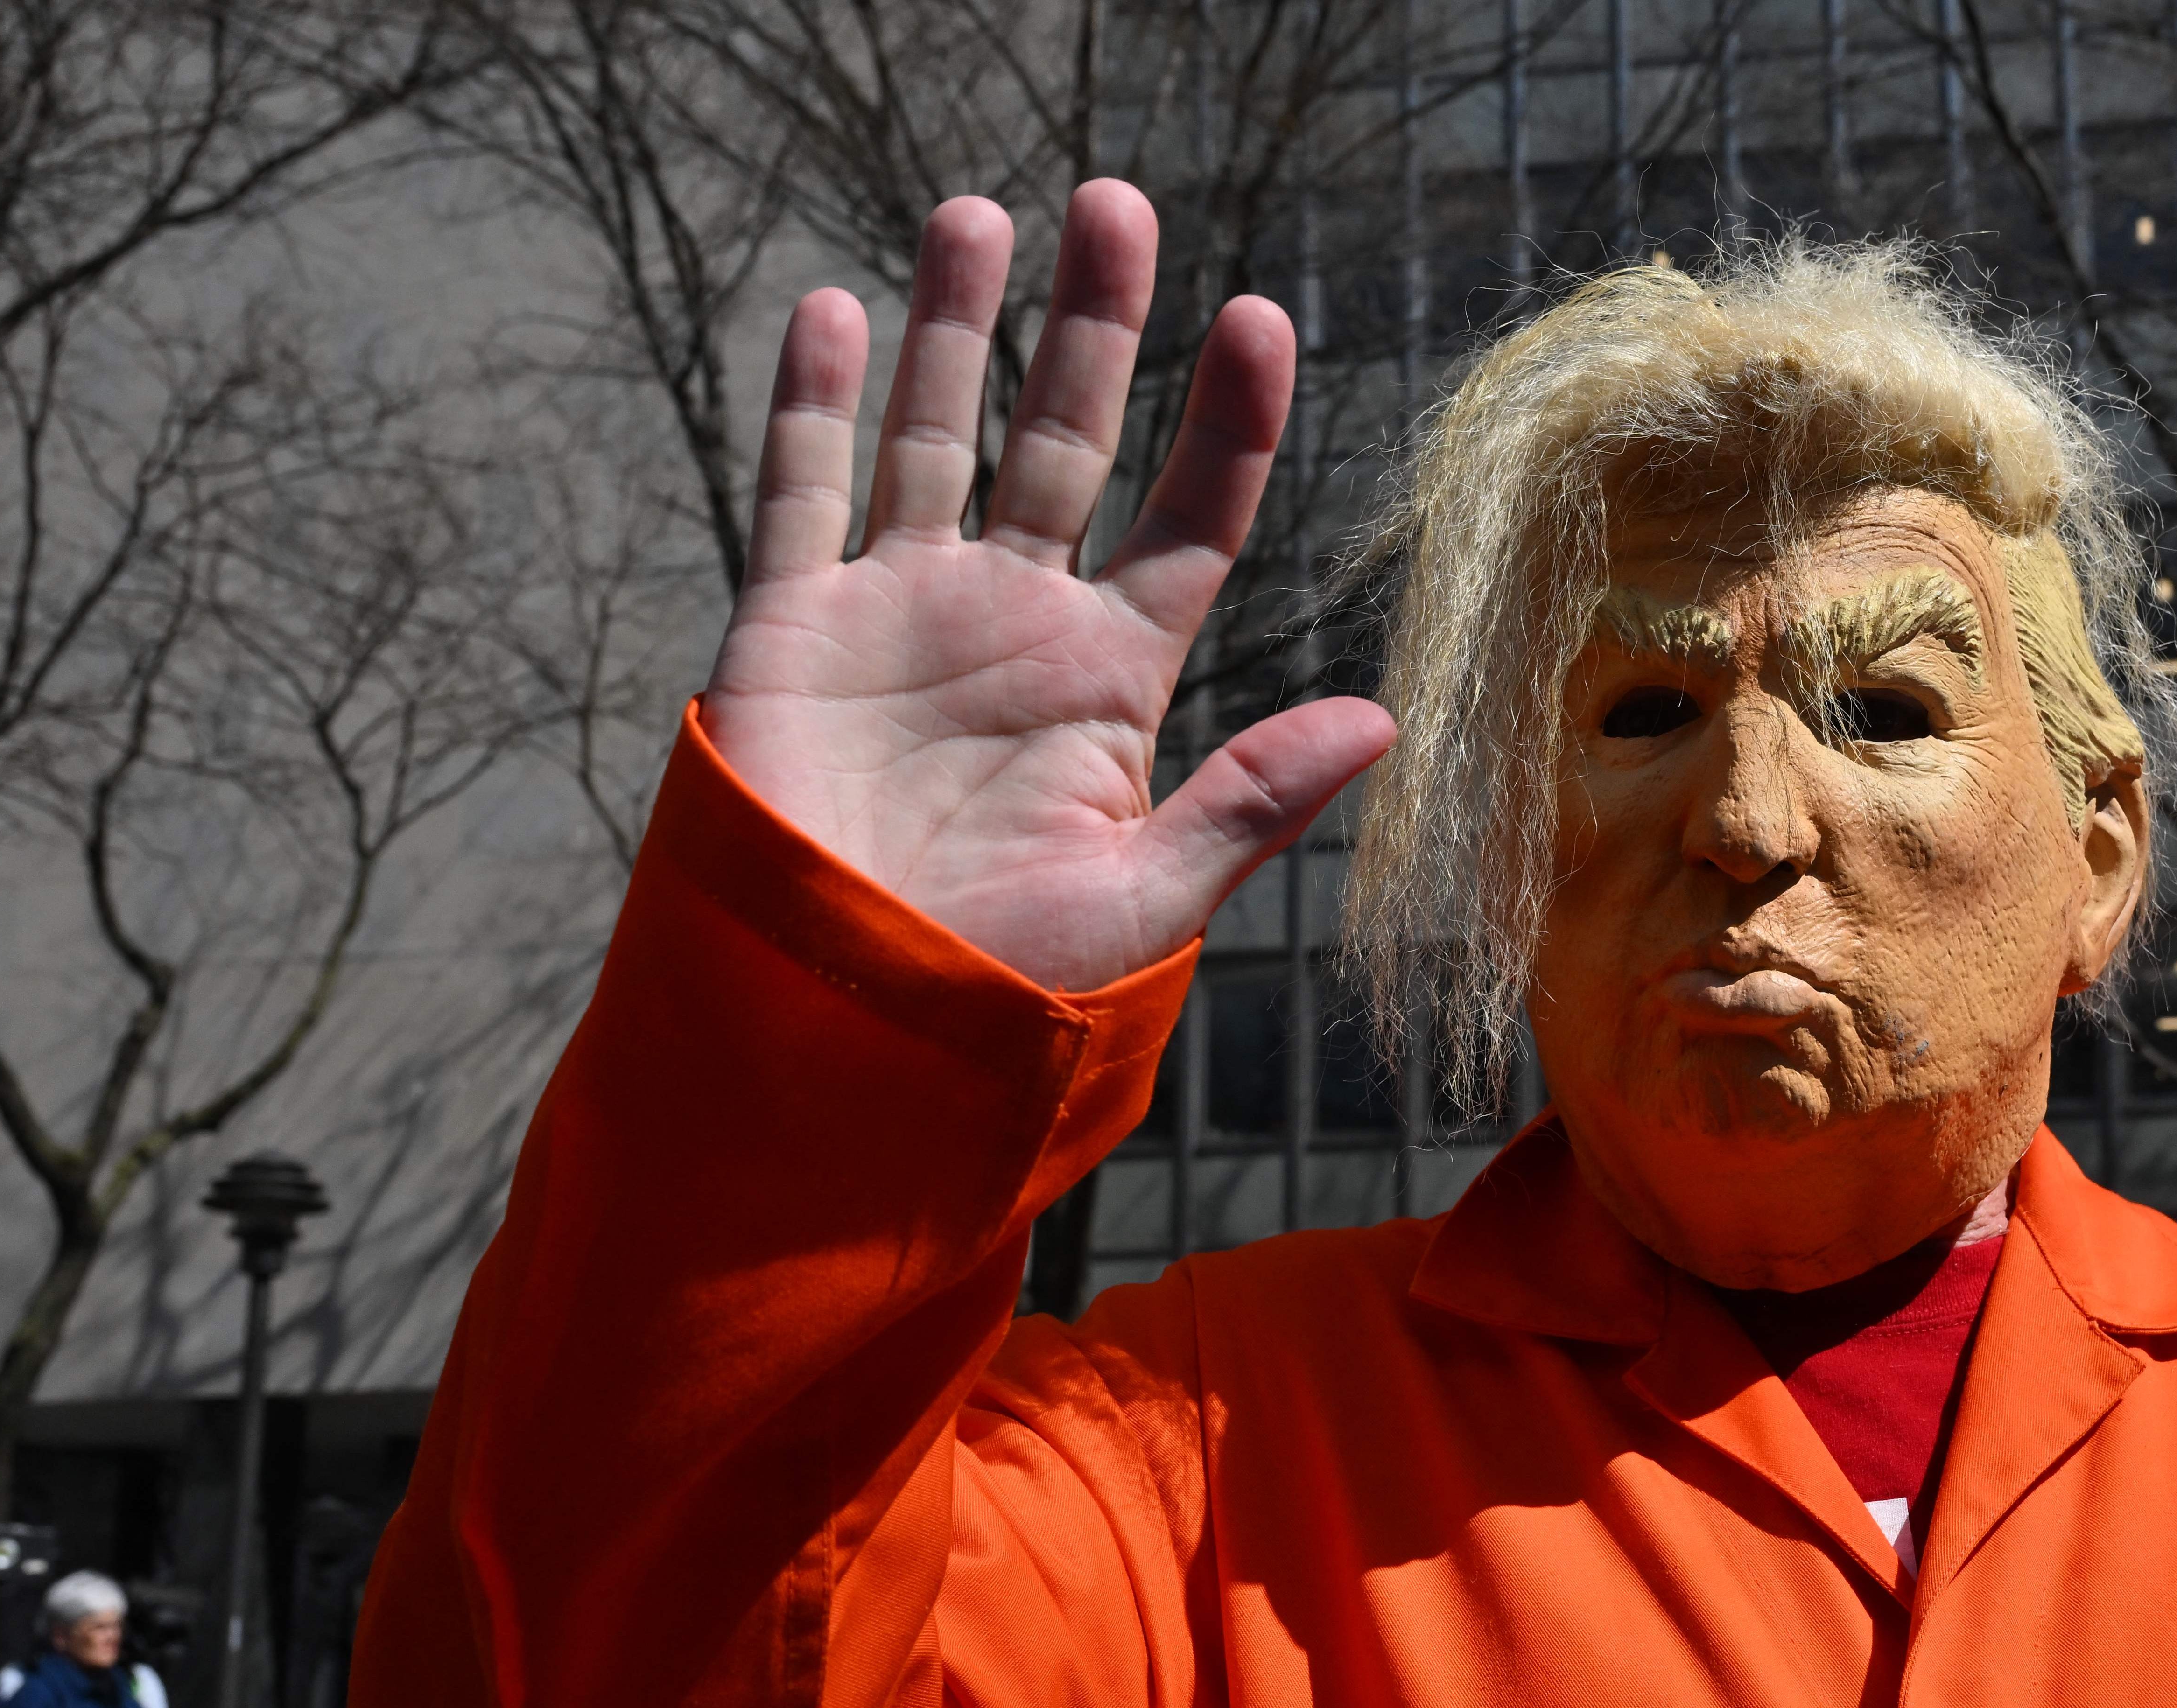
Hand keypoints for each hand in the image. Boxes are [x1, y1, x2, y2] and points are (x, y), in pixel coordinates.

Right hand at [699, 182, 1395, 994]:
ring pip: (935, 435)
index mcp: (1109, 680)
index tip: (1259, 319)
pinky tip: (829, 309)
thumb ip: (1252, 802)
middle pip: (1064, 439)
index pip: (1189, 519)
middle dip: (1090, 323)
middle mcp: (1013, 624)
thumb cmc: (997, 991)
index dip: (1227, 421)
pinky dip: (811, 404)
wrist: (844, 1035)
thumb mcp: (1143, 898)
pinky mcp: (794, 632)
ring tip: (982, 213)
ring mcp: (900, 614)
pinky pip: (802, 495)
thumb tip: (1382, 724)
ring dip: (955, 325)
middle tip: (1116, 204)